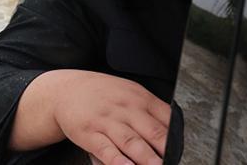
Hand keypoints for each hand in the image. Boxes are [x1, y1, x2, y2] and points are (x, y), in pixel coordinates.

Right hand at [53, 70, 170, 164]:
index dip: (178, 139)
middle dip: (167, 151)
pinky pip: (106, 149)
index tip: (181, 153)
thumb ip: (151, 110)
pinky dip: (117, 161)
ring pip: (132, 142)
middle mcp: (125, 109)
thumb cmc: (102, 94)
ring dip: (147, 158)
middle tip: (173, 163)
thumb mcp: (129, 93)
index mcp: (140, 98)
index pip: (167, 119)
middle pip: (153, 132)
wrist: (65, 89)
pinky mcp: (89, 133)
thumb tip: (174, 133)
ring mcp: (106, 121)